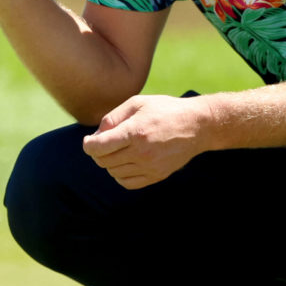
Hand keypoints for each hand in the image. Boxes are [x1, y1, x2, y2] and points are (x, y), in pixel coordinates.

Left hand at [81, 94, 212, 188]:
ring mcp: (150, 167)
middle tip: (103, 143)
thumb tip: (96, 135)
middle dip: (98, 152)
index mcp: (135, 132)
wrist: (197, 126)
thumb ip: (113, 117)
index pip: (99, 147)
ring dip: (109, 162)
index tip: (89, 141)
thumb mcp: (137, 103)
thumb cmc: (165, 110)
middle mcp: (141, 152)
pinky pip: (127, 183)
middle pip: (103, 161)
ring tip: (118, 150)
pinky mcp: (157, 176)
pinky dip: (120, 175)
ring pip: (113, 172)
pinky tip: (125, 162)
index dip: (88, 145)